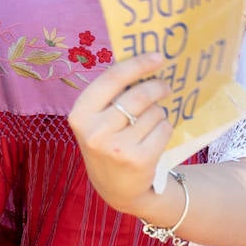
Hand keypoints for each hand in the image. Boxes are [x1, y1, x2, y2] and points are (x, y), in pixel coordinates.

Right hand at [67, 54, 174, 221]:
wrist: (116, 187)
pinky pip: (164, 128)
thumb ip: (112, 94)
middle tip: (165, 86)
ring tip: (150, 123)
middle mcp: (95, 131)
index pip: (112, 78)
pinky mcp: (139, 159)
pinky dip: (165, 128)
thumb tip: (145, 60)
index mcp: (80, 114)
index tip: (158, 57)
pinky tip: (155, 137)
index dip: (138, 64)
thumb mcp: (98, 120)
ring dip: (159, 113)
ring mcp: (117, 147)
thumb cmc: (109, 143)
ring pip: (154, 112)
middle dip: (158, 87)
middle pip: (139, 95)